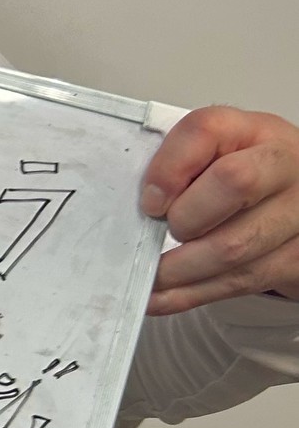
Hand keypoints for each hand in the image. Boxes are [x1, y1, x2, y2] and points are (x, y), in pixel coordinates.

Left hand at [141, 106, 298, 313]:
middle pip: (234, 182)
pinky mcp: (298, 258)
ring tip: (147, 278)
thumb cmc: (242, 175)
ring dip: (179, 269)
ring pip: (235, 245)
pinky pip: (242, 281)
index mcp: (255, 130)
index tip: (150, 201)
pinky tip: (160, 297)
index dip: (170, 167)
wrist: (298, 202)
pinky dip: (191, 294)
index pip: (206, 130)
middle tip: (164, 234)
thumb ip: (178, 166)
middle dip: (186, 218)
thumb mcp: (211, 156)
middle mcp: (286, 164)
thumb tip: (145, 205)